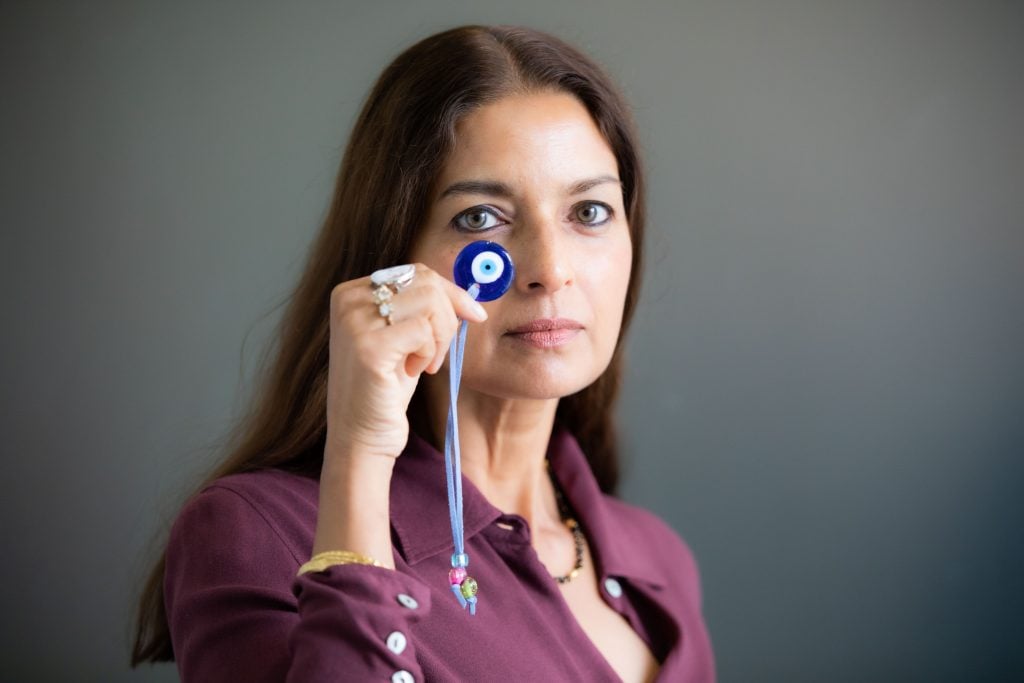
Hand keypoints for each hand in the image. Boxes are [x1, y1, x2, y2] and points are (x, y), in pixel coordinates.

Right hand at [324, 263, 487, 462]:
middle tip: (437, 354)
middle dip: (447, 319)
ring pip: (429, 302)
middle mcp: (348, 301)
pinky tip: (413, 372)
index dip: (451, 292)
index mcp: (351, 293)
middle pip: (426, 283)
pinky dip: (430, 352)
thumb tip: (469, 293)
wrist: (360, 437)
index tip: (473, 314)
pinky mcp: (369, 347)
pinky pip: (423, 330)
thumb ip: (421, 308)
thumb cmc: (384, 389)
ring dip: (440, 337)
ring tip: (424, 363)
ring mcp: (355, 322)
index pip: (416, 271)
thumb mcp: (403, 338)